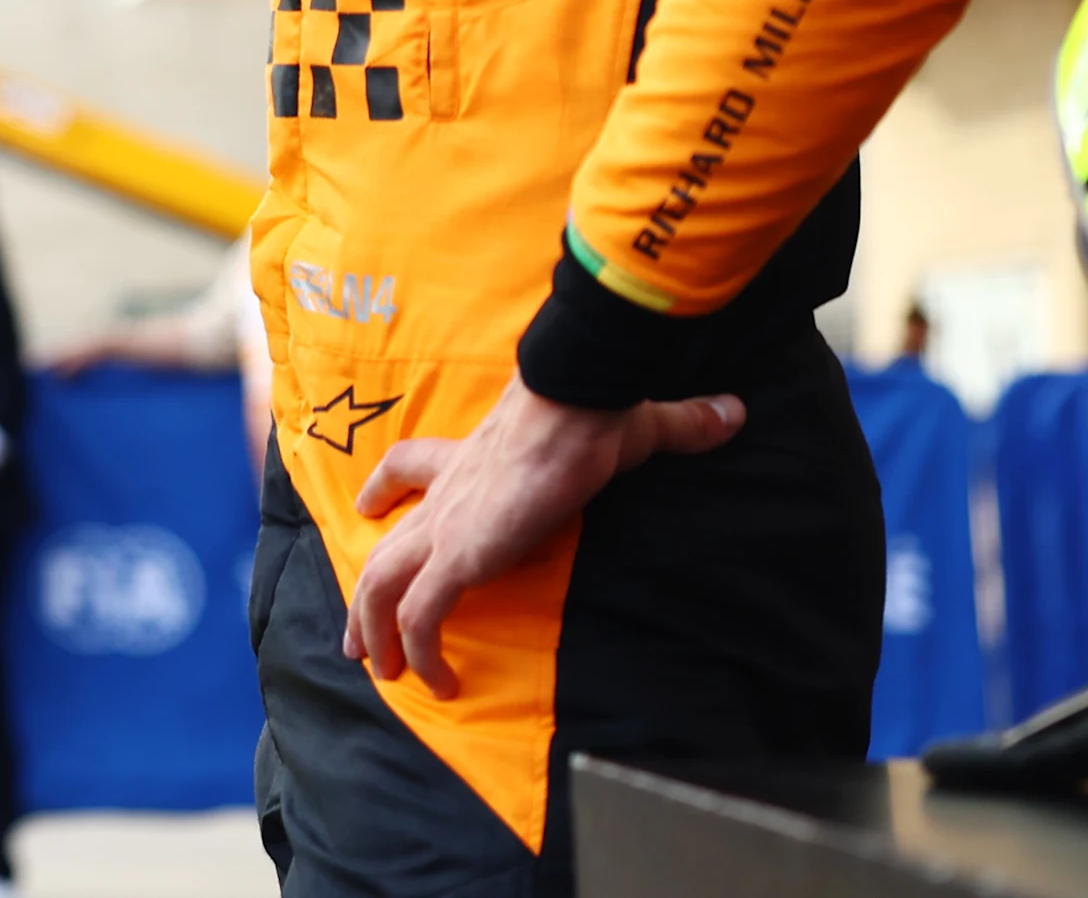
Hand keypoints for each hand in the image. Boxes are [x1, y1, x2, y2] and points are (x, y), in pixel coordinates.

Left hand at [341, 378, 743, 697]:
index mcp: (469, 461)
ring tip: (384, 675)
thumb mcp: (636, 424)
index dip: (384, 488)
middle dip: (364, 599)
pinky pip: (419, 617)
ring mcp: (445, 527)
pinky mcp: (457, 557)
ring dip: (376, 634)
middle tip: (356, 640)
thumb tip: (730, 412)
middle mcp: (446, 497)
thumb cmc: (594, 410)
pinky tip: (439, 682)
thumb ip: (679, 423)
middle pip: (382, 548)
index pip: (409, 467)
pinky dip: (420, 652)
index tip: (368, 507)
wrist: (574, 406)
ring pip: (381, 587)